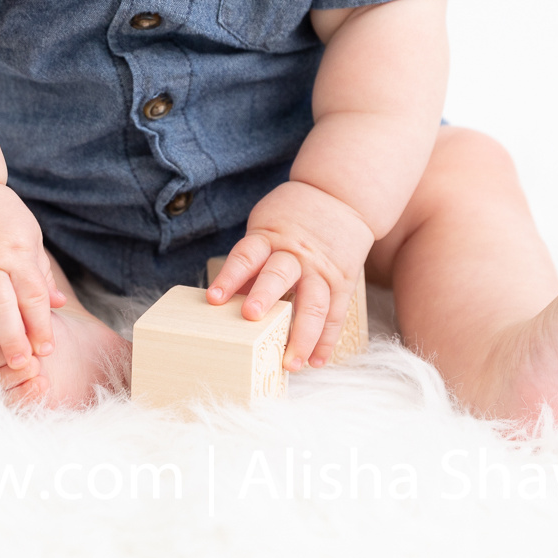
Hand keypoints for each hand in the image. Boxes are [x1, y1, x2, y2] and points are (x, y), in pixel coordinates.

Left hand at [207, 181, 374, 370]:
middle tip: (251, 318)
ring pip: (314, 302)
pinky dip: (327, 339)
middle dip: (265, 297)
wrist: (340, 195)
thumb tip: (227, 303)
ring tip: (290, 363)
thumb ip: (252, 261)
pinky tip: (316, 360)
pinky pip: (336, 313)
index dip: (230, 276)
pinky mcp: (343, 280)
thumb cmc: (292, 216)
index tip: (214, 298)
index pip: (247, 255)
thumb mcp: (266, 226)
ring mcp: (322, 268)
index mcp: (270, 237)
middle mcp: (297, 254)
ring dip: (302, 335)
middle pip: (280, 275)